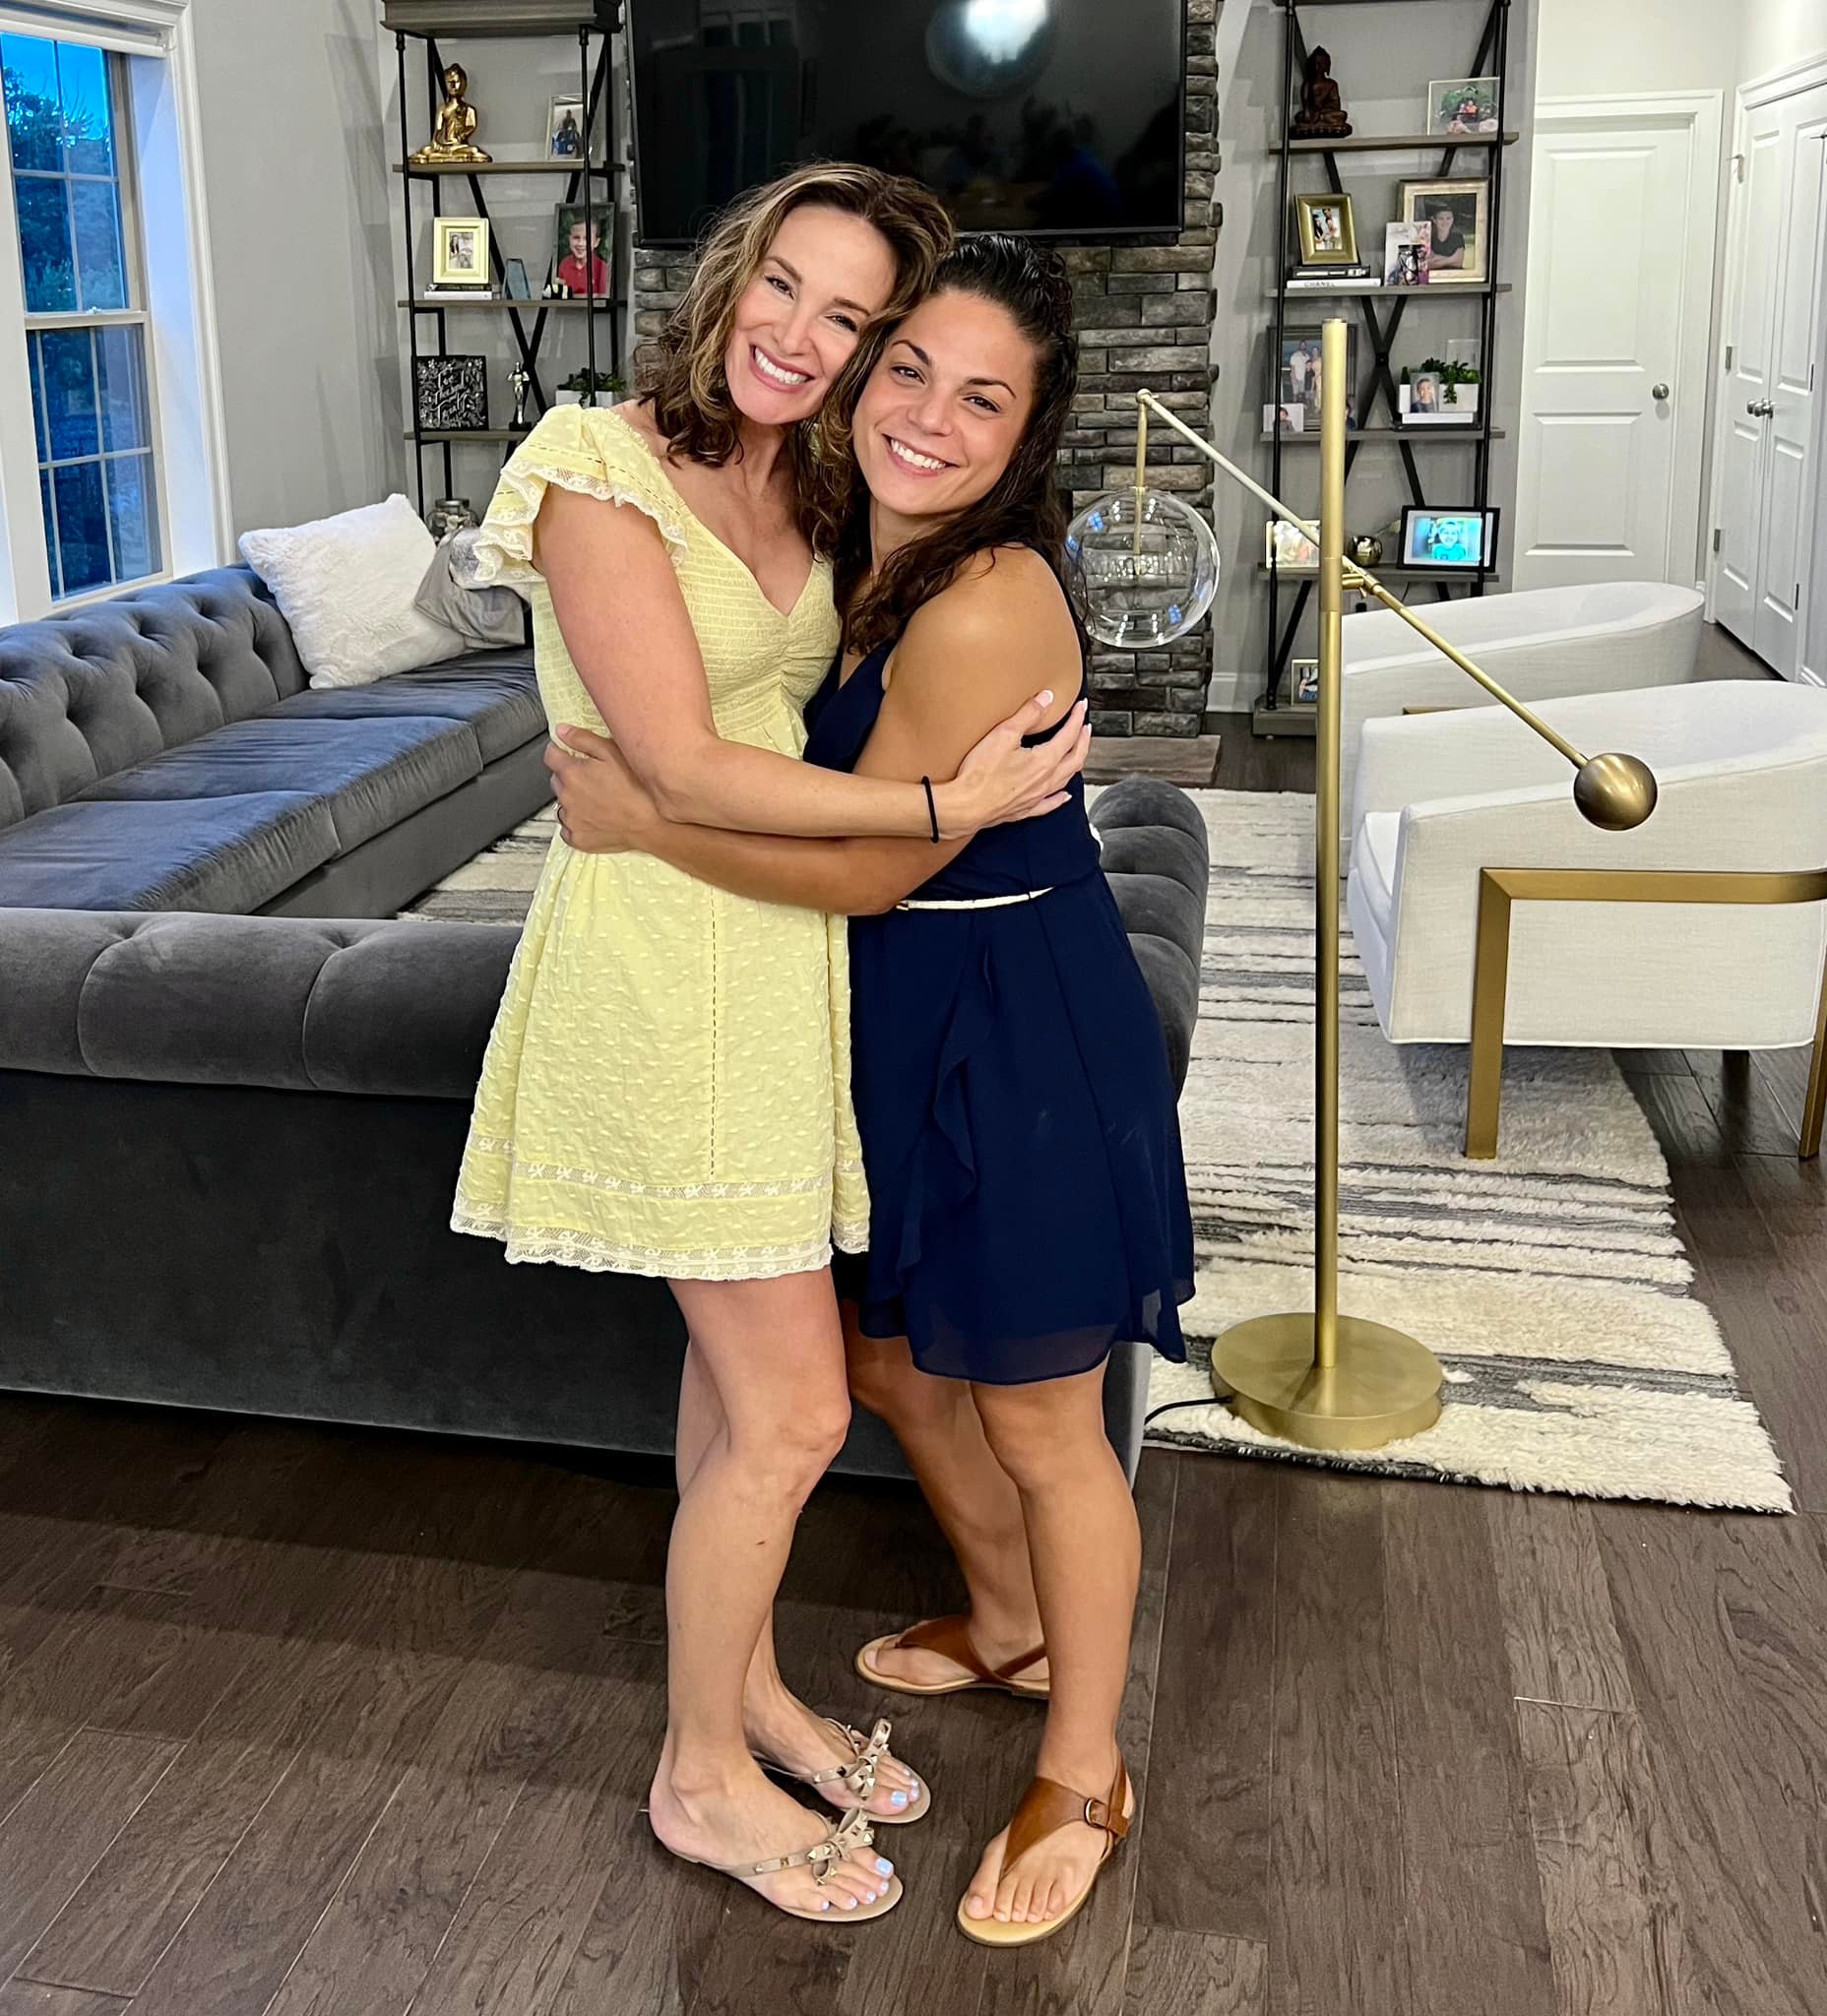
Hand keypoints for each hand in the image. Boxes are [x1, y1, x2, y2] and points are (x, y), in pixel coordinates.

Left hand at [545, 724, 661, 853]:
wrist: (651, 824)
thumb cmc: (636, 788)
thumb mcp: (613, 752)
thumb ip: (583, 739)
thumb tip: (561, 731)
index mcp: (571, 773)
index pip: (550, 756)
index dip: (558, 750)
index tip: (567, 751)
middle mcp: (566, 796)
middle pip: (556, 780)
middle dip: (569, 775)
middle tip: (592, 777)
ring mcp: (571, 819)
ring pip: (562, 803)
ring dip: (573, 798)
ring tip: (597, 798)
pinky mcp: (577, 838)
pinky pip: (568, 826)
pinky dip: (577, 821)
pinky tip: (595, 816)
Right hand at [935, 694, 1091, 837]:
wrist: (966, 807)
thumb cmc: (980, 774)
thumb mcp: (1004, 734)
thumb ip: (1028, 714)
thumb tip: (1047, 698)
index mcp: (1044, 761)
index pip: (1069, 736)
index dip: (1076, 719)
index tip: (1081, 706)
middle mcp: (1045, 781)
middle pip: (1074, 758)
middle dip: (1082, 739)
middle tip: (1085, 726)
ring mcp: (1036, 797)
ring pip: (1066, 779)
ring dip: (1075, 762)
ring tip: (1078, 751)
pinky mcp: (1025, 810)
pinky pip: (1050, 804)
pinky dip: (1060, 798)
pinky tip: (1065, 795)